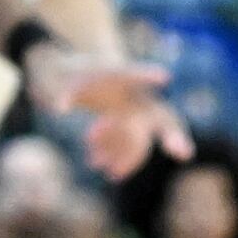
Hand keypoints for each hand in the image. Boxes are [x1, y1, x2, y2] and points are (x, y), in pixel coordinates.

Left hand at [25, 38, 192, 179]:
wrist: (67, 71)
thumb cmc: (62, 70)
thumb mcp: (54, 77)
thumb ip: (60, 92)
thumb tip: (58, 109)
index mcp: (114, 74)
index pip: (131, 73)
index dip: (146, 74)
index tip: (163, 75)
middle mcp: (131, 94)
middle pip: (160, 115)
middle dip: (172, 134)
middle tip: (183, 153)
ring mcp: (132, 110)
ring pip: (140, 138)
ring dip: (125, 155)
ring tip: (102, 166)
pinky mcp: (126, 123)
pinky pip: (129, 145)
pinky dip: (117, 156)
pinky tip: (96, 162)